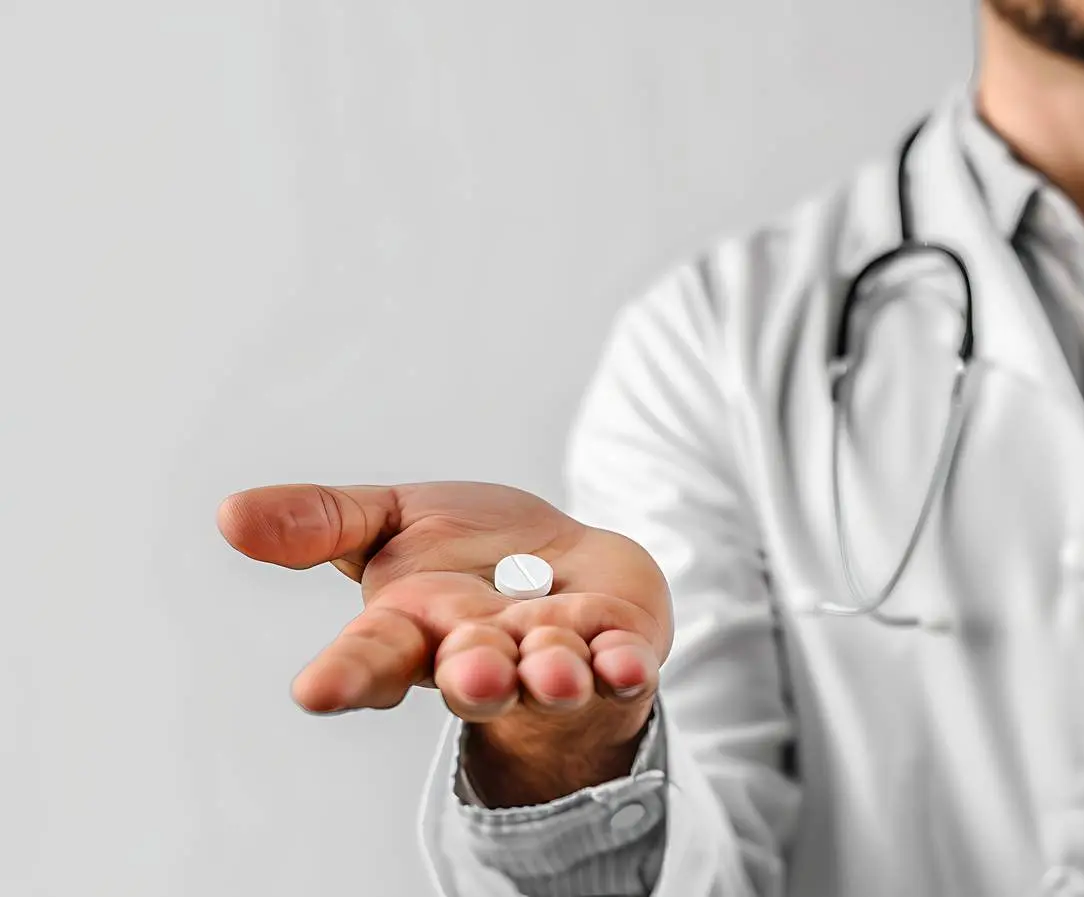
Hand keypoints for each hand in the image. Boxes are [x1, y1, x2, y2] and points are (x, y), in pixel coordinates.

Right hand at [217, 482, 672, 804]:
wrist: (564, 564)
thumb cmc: (469, 551)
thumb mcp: (391, 521)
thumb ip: (321, 522)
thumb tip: (229, 514)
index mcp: (413, 629)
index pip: (370, 657)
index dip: (344, 675)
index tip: (314, 691)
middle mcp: (480, 655)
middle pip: (469, 675)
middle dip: (473, 676)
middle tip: (474, 676)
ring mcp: (551, 660)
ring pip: (548, 675)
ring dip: (551, 674)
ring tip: (552, 670)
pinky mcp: (615, 649)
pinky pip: (620, 666)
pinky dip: (622, 667)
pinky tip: (624, 666)